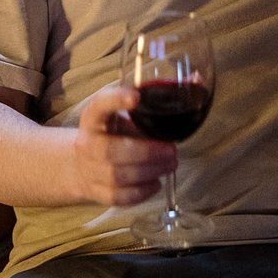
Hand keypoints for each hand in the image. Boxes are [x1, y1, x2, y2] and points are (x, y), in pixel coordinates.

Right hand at [72, 85, 175, 205]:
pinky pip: (119, 197)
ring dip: (149, 171)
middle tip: (172, 150)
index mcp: (93, 117)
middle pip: (110, 150)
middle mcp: (87, 143)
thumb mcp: (123, 114)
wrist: (80, 163)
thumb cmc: (112, 133)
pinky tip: (156, 182)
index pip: (99, 105)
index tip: (136, 96)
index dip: (115, 100)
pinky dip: (141, 192)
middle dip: (146, 152)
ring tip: (170, 164)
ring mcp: (89, 169)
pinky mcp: (96, 192)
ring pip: (117, 175)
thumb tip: (197, 80)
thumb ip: (151, 103)